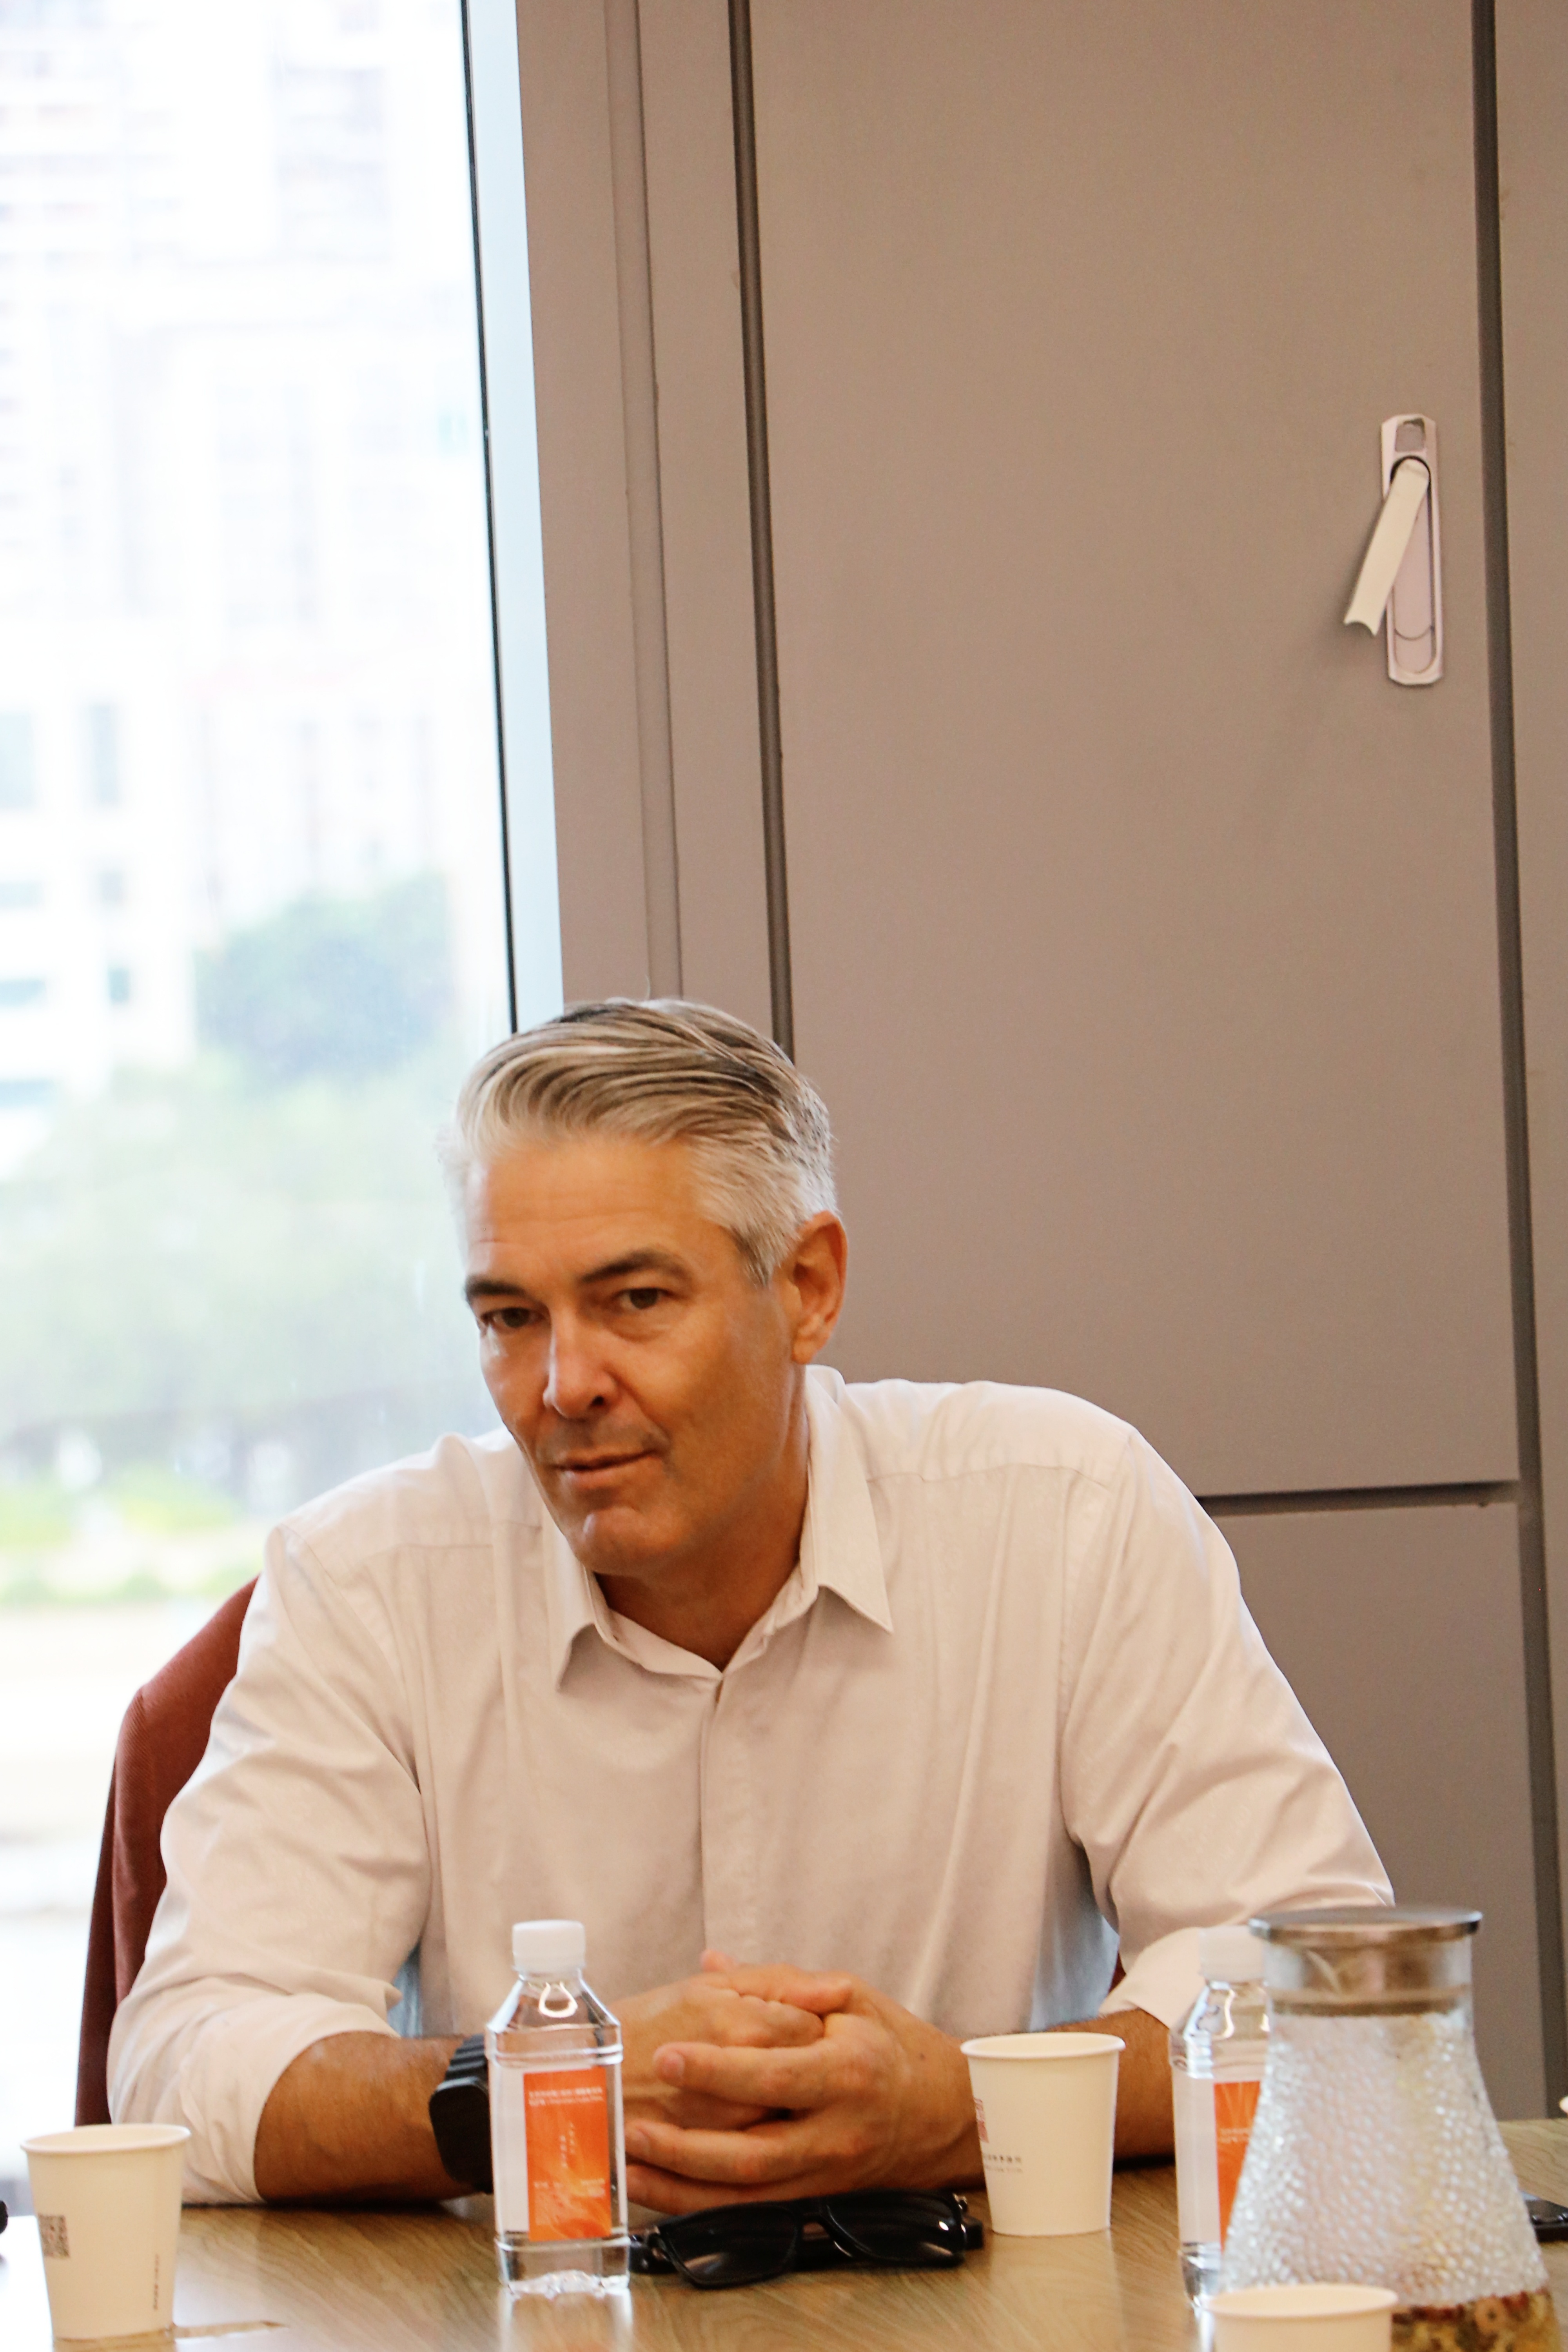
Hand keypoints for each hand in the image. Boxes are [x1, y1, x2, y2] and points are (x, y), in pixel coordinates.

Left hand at [623, 1961, 981, 2212]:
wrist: (943, 2112)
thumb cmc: (891, 2044)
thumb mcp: (851, 1996)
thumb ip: (781, 1983)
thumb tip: (713, 1963)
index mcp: (846, 2071)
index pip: (773, 2076)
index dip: (717, 2070)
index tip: (667, 2056)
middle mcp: (836, 2130)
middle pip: (755, 2151)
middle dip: (687, 2143)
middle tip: (632, 2122)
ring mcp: (826, 2171)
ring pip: (747, 2191)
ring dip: (684, 2184)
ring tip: (630, 2162)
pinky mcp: (815, 2196)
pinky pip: (753, 2208)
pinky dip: (703, 2204)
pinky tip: (661, 2190)